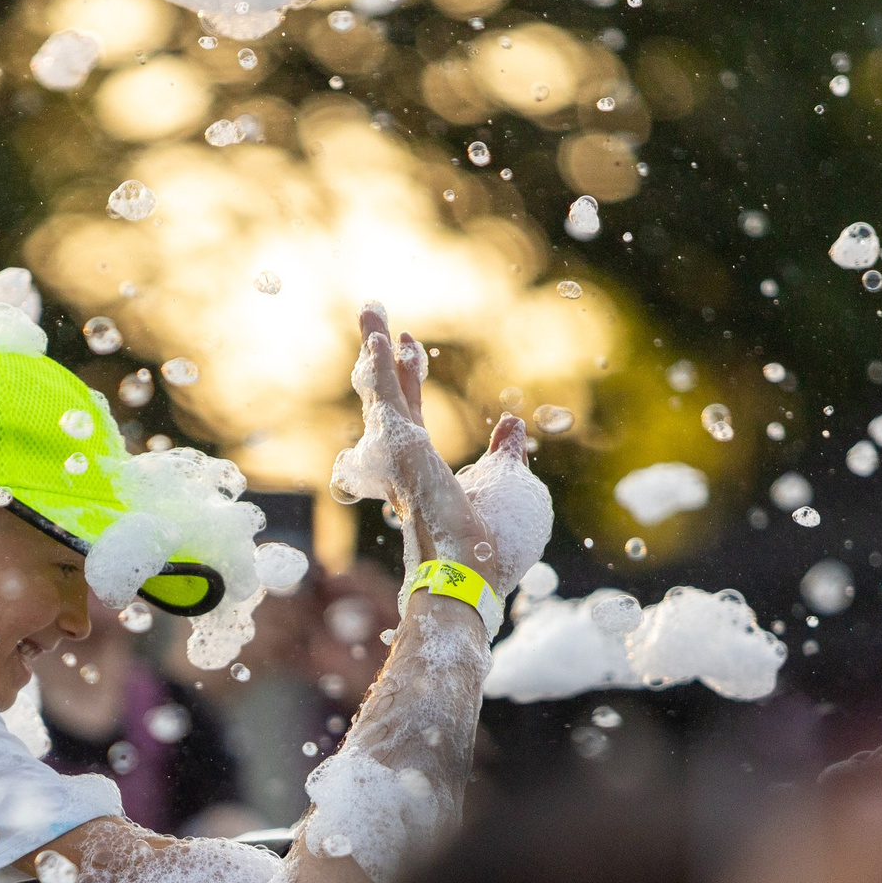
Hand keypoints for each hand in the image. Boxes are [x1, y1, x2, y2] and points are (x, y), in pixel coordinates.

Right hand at [349, 308, 498, 585]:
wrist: (472, 573)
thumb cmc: (491, 545)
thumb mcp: (509, 487)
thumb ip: (504, 453)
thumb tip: (510, 423)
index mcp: (425, 472)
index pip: (412, 416)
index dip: (408, 380)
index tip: (407, 348)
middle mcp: (405, 462)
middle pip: (391, 397)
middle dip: (382, 357)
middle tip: (376, 314)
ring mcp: (399, 455)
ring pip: (382, 392)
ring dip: (374, 349)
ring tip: (371, 308)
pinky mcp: (400, 448)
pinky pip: (387, 398)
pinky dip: (380, 364)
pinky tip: (379, 333)